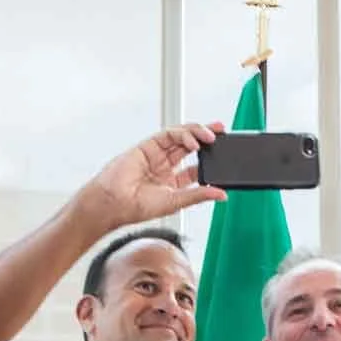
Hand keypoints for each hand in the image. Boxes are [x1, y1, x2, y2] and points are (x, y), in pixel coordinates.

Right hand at [76, 123, 227, 232]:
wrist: (114, 203)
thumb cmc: (137, 208)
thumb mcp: (176, 201)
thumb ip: (199, 195)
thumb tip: (222, 194)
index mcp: (173, 181)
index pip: (197, 167)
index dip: (212, 161)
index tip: (227, 157)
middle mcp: (166, 166)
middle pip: (191, 146)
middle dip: (208, 138)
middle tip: (223, 133)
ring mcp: (156, 154)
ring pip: (181, 137)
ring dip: (197, 133)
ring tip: (211, 137)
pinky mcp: (147, 146)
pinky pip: (168, 135)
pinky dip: (182, 134)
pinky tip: (193, 141)